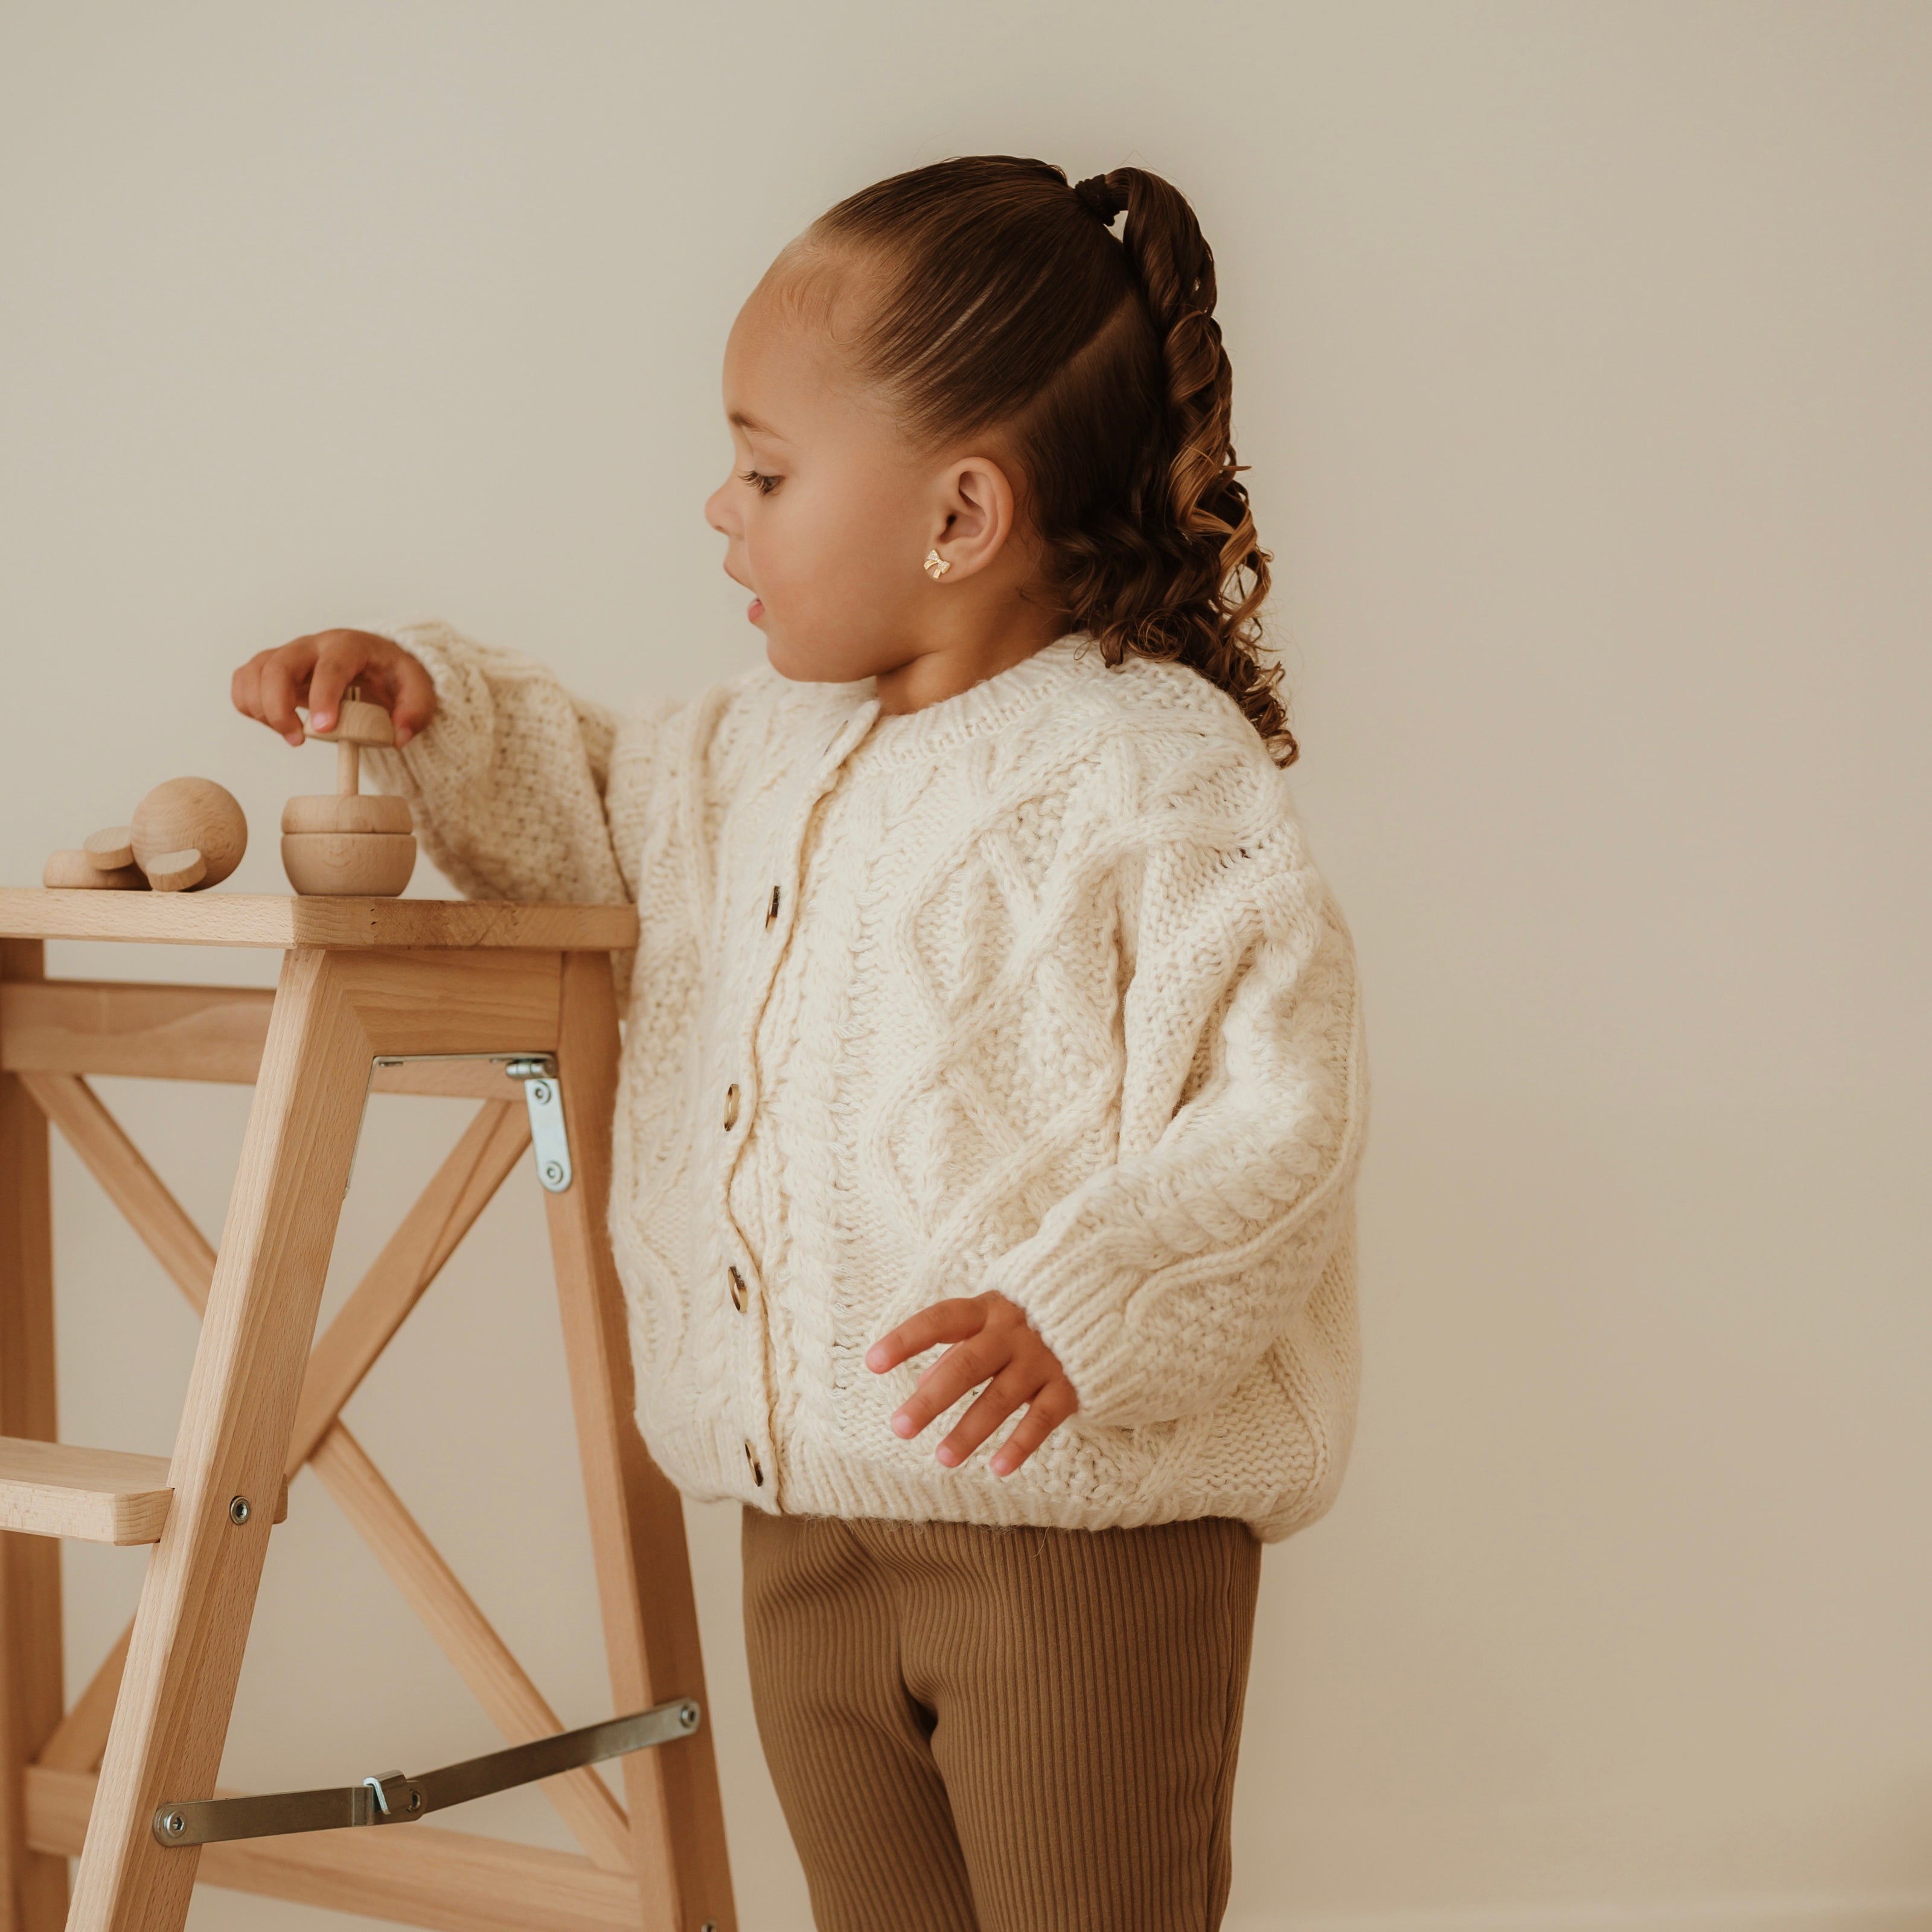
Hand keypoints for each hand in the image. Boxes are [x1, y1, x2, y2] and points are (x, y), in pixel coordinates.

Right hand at [231, 629, 436, 748]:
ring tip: (292, 735)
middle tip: (297, 740)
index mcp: (349, 646)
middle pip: (278, 665)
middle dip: (279, 706)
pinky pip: (243, 682)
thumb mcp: (418, 689)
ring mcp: (288, 654)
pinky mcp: (270, 668)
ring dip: (263, 710)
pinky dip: (250, 706)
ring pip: (255, 673)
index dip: (323, 696)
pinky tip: (277, 724)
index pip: (331, 665)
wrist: (373, 664)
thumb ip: (416, 711)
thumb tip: (398, 736)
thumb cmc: (392, 676)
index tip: (324, 730)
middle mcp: (312, 645)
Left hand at [866, 1292, 1077, 1476]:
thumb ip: (959, 1349)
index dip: (906, 1339)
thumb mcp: (994, 1320)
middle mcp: (1013, 1331)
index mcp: (988, 1309)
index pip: (940, 1320)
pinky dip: (1021, 1444)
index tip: (872, 1362)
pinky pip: (1043, 1418)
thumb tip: (922, 1386)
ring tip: (942, 1459)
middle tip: (899, 1428)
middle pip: (967, 1364)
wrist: (1104, 1305)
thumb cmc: (1032, 1317)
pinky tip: (998, 1469)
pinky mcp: (1070, 1384)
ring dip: (970, 1430)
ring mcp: (1043, 1357)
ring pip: (1001, 1397)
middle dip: (932, 1399)